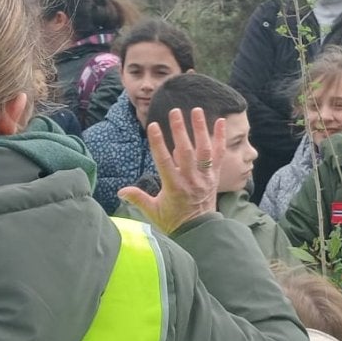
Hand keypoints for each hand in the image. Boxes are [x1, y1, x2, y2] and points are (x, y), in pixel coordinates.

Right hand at [119, 107, 224, 233]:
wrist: (199, 230)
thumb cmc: (174, 220)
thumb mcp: (153, 211)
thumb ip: (138, 198)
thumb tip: (120, 191)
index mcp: (174, 187)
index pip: (164, 161)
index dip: (158, 143)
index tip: (153, 126)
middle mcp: (191, 180)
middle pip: (186, 152)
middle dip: (180, 130)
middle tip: (175, 111)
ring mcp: (205, 177)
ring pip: (204, 150)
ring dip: (201, 129)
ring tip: (197, 110)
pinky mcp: (215, 176)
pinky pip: (219, 155)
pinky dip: (220, 138)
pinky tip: (221, 121)